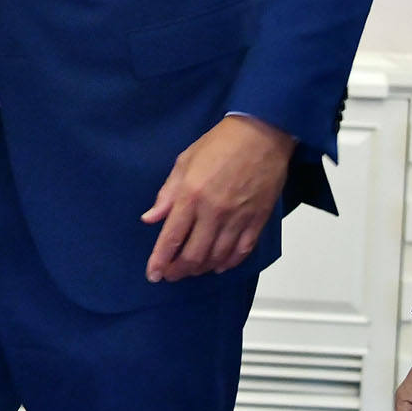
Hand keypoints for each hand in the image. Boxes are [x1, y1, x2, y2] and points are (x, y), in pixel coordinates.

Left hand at [141, 115, 295, 282]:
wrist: (261, 135)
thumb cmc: (220, 144)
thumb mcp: (184, 162)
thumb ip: (167, 194)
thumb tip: (151, 218)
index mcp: (191, 196)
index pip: (171, 238)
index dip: (160, 260)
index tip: (154, 274)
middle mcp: (213, 212)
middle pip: (194, 254)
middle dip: (179, 270)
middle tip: (171, 275)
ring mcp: (238, 218)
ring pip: (218, 256)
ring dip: (202, 268)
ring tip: (191, 271)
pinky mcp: (258, 220)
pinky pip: (243, 250)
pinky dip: (230, 262)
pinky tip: (220, 265)